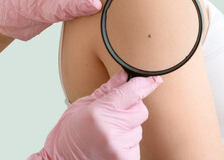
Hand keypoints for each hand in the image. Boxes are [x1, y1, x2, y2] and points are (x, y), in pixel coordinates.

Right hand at [27, 70, 162, 159]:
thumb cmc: (67, 135)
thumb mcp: (82, 106)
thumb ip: (107, 90)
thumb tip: (124, 75)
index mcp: (99, 112)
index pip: (131, 92)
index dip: (145, 84)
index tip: (155, 79)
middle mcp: (111, 130)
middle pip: (140, 110)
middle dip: (131, 109)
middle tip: (113, 115)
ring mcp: (118, 148)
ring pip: (139, 128)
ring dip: (128, 128)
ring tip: (108, 133)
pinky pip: (137, 144)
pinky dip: (128, 143)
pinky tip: (112, 144)